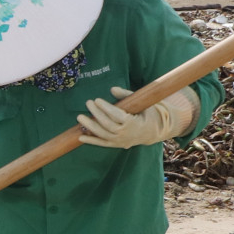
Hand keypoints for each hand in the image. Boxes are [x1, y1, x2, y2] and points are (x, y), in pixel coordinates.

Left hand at [76, 86, 198, 148]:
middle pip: (107, 125)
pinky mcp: (116, 145)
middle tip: (88, 103)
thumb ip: (127, 95)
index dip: (106, 108)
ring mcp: (120, 141)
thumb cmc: (147, 113)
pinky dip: (91, 141)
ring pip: (103, 135)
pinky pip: (102, 144)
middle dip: (96, 114)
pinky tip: (80, 137)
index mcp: (134, 123)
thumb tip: (112, 89)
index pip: (117, 116)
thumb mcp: (142, 103)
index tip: (97, 100)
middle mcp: (126, 134)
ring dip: (90, 126)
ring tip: (80, 117)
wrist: (154, 131)